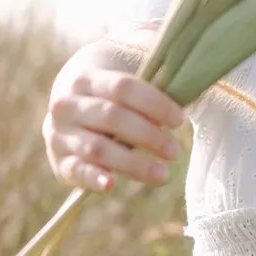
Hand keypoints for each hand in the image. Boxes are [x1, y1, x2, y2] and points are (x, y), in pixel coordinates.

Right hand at [43, 59, 186, 192]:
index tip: (180, 120)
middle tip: (175, 152)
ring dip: (133, 163)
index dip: (154, 104)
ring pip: (98, 148)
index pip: (123, 87)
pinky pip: (76, 171)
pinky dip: (92, 178)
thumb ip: (156, 73)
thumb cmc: (112, 88)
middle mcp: (67, 104)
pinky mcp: (60, 160)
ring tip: (164, 175)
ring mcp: (59, 133)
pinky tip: (111, 184)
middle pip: (112, 118)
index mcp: (86, 77)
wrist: (69, 100)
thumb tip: (195, 76)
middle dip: (149, 136)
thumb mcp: (127, 71)